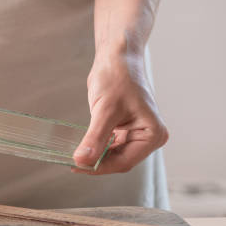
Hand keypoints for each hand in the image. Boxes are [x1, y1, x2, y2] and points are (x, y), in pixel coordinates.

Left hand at [72, 53, 167, 174]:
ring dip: (95, 156)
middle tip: (72, 163)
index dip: (99, 167)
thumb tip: (82, 160)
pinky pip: (109, 145)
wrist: (117, 58)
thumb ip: (95, 138)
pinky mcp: (125, 129)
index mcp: (152, 134)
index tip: (77, 166)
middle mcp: (148, 136)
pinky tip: (82, 146)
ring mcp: (137, 133)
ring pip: (113, 154)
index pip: (124, 161)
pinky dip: (96, 147)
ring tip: (74, 156)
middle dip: (97, 162)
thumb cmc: (117, 77)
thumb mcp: (104, 110)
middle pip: (119, 160)